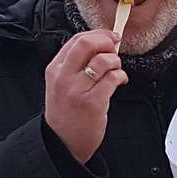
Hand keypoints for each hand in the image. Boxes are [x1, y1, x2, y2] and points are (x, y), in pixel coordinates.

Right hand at [45, 29, 126, 163]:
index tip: (109, 37)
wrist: (63, 143)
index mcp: (55, 69)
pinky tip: (119, 81)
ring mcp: (77, 90)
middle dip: (106, 41)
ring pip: (103, 60)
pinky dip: (121, 76)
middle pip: (87, 43)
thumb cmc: (66, 114)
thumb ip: (74, 65)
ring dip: (116, 62)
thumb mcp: (60, 84)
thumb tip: (99, 44)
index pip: (76, 39)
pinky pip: (113, 78)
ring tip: (116, 70)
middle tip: (115, 47)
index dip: (97, 34)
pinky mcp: (93, 102)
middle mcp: (64, 77)